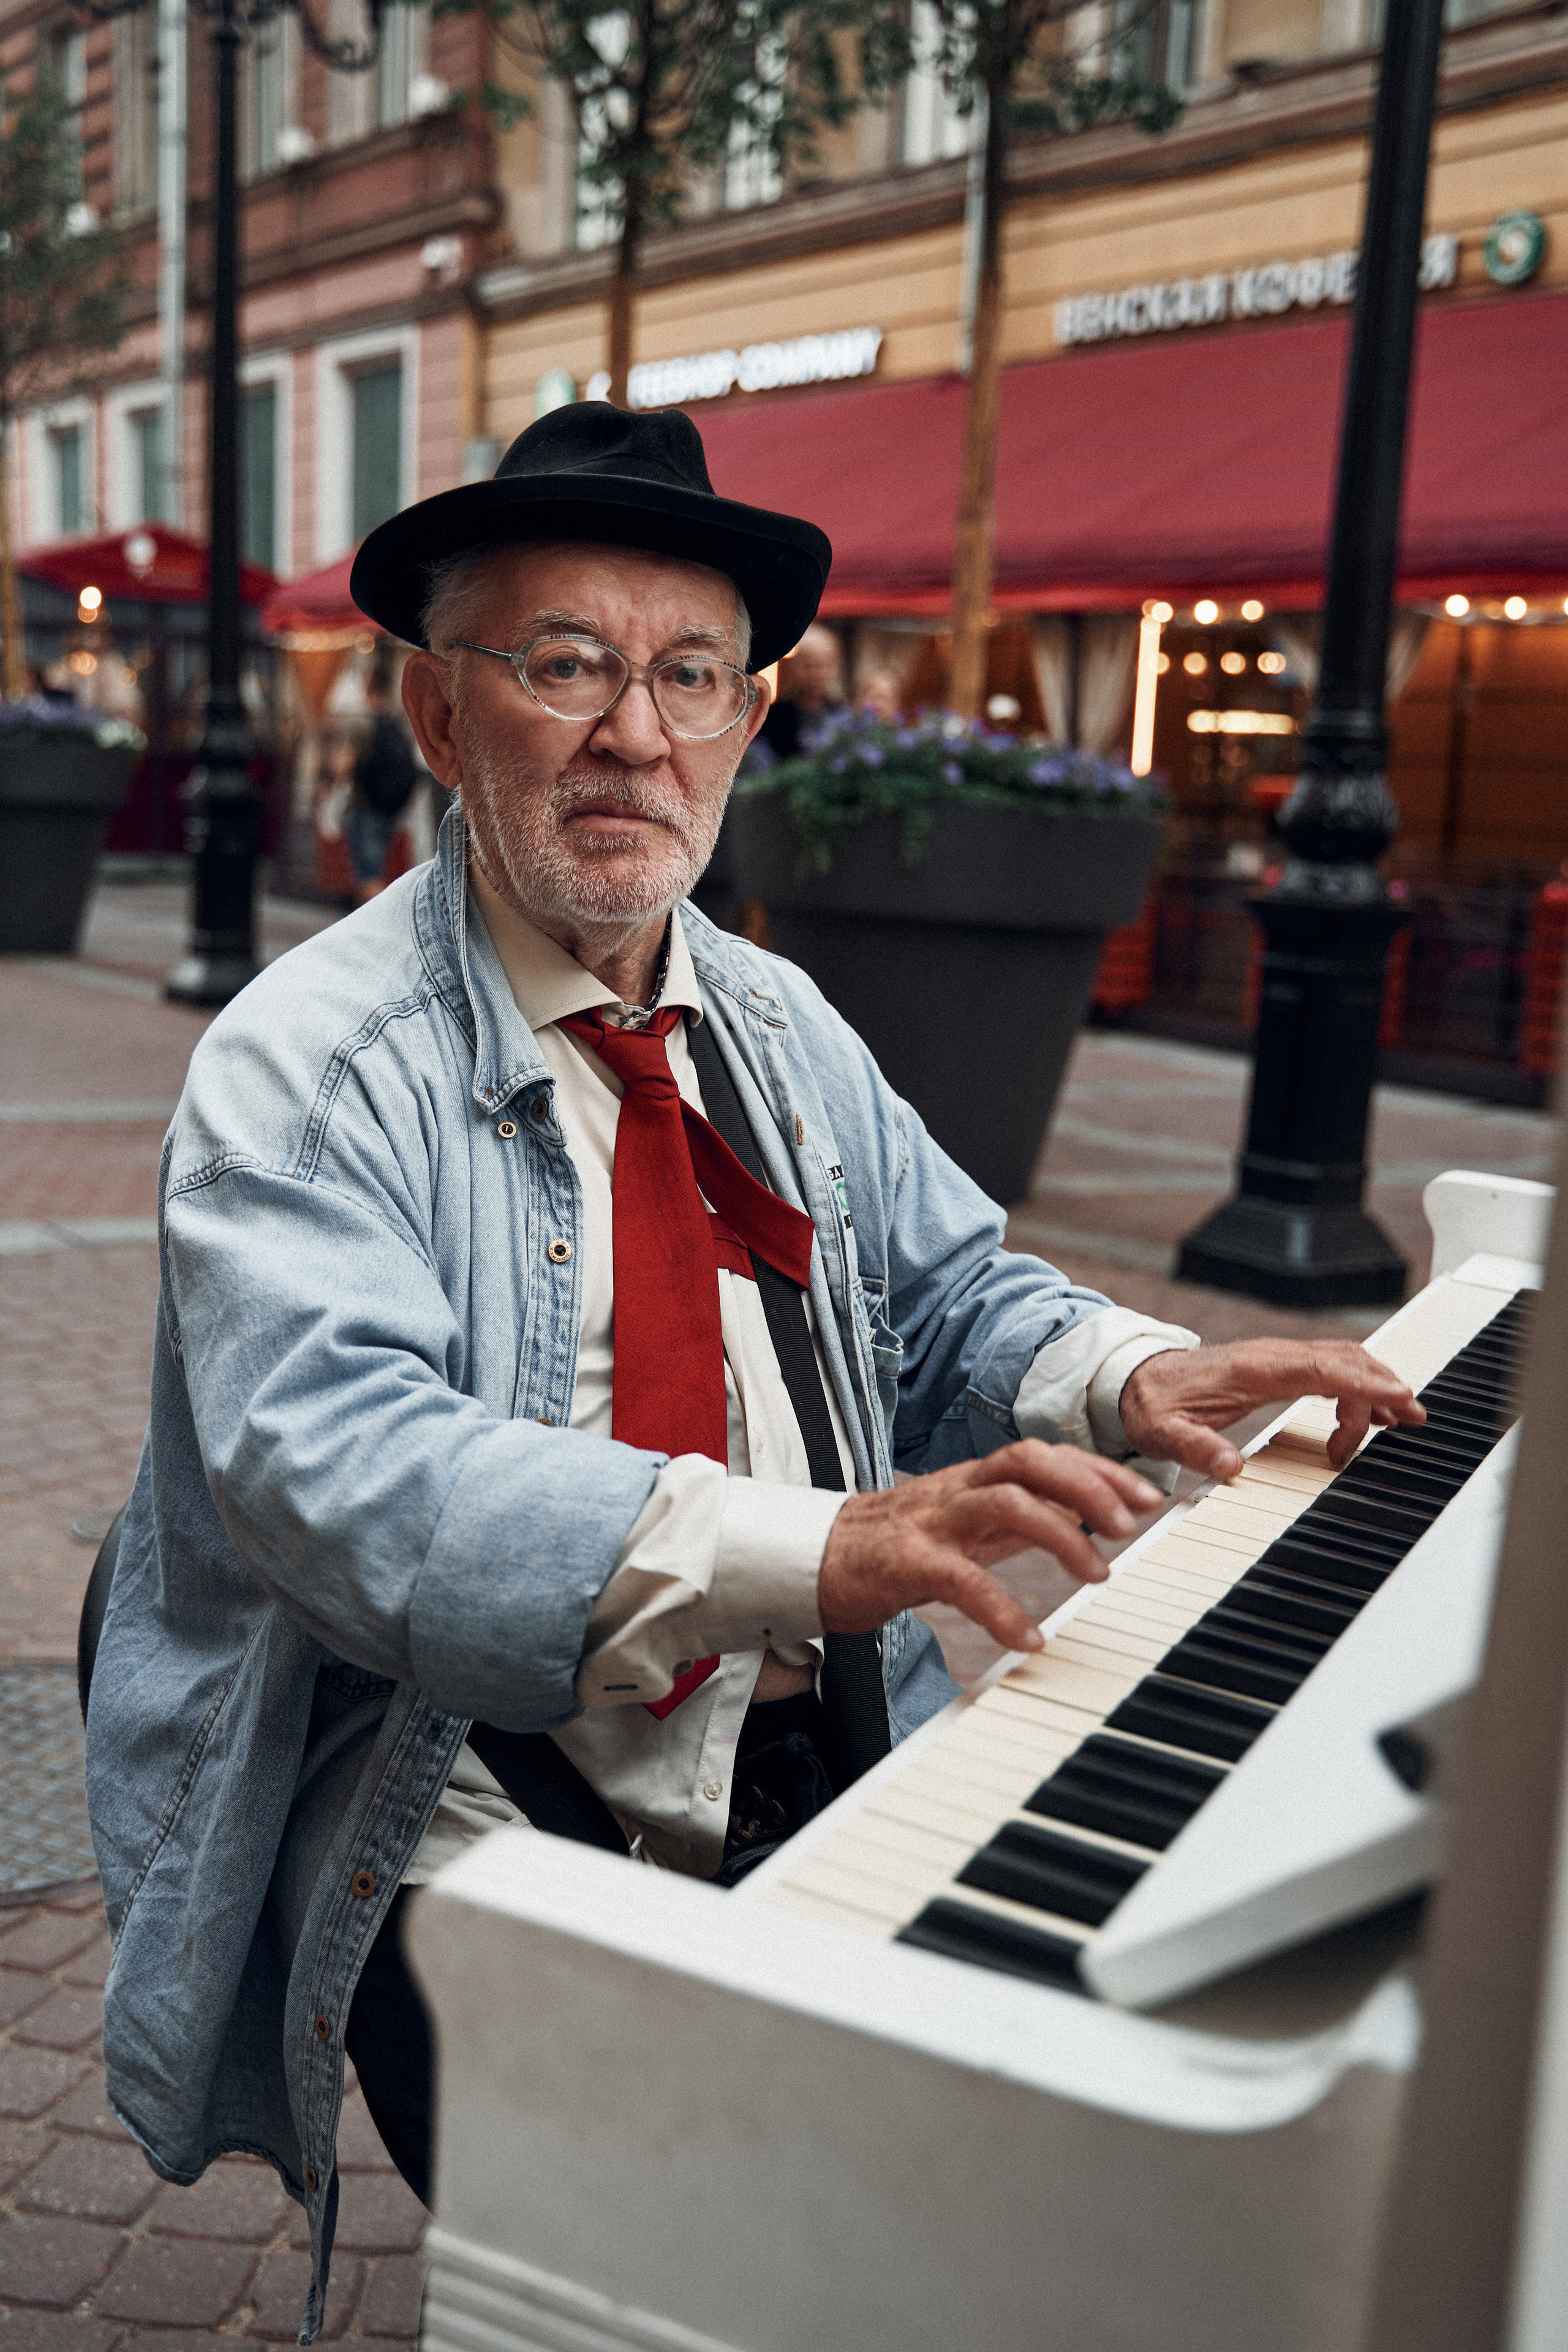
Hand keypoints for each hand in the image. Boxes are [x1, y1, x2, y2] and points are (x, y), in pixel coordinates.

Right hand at [818, 1442, 1164, 1656]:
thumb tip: (1081, 1521)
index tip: (1147, 1495)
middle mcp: (957, 1490)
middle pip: (1030, 1460)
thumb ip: (1015, 1518)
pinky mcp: (906, 1562)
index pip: (1046, 1455)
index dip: (1100, 1469)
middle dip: (1088, 1485)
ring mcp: (931, 1522)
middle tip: (1132, 1523)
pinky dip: (1001, 1609)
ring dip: (1060, 1533)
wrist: (812, 1559)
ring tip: (1098, 1574)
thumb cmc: (893, 1544)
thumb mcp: (963, 1524)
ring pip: (1003, 1502)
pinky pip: (961, 1580)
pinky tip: (1029, 1638)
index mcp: (973, 1480)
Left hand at [1119, 1340, 1424, 1479]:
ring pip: (1340, 1362)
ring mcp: (1275, 1359)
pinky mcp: (1276, 1368)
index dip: (1363, 1381)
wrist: (1134, 1379)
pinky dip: (1353, 1390)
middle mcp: (1270, 1356)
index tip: (1399, 1397)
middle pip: (1342, 1360)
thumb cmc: (1151, 1403)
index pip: (1320, 1367)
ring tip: (1395, 1424)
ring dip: (1372, 1388)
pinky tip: (1359, 1421)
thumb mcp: (1162, 1432)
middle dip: (1383, 1385)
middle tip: (1413, 1419)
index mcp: (1251, 1369)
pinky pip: (1327, 1370)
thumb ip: (1194, 1448)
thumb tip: (1229, 1467)